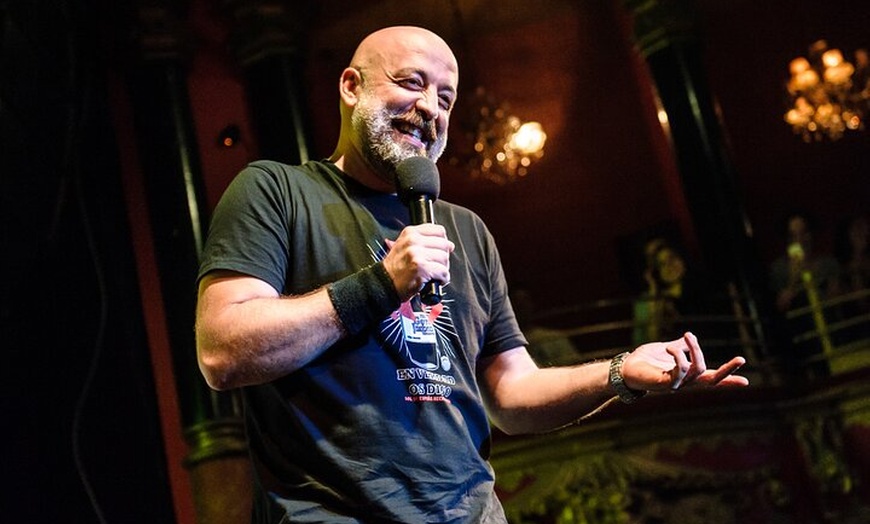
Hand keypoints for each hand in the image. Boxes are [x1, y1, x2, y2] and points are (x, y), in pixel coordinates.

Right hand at [383, 224, 454, 300]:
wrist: (384, 283)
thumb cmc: (396, 268)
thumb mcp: (406, 246)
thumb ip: (425, 241)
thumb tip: (450, 244)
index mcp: (410, 233)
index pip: (439, 230)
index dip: (442, 242)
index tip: (438, 250)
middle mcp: (413, 241)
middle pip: (444, 244)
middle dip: (443, 258)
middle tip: (434, 265)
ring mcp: (416, 254)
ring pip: (444, 258)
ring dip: (442, 269)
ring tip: (432, 274)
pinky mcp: (421, 268)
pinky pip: (443, 272)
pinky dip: (442, 279)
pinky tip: (434, 280)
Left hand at [622, 332, 748, 391]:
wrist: (623, 369)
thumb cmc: (643, 361)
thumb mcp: (665, 350)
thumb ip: (679, 346)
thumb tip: (689, 338)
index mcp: (686, 375)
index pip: (711, 378)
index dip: (728, 379)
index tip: (747, 381)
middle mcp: (684, 383)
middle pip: (711, 380)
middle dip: (727, 371)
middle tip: (741, 359)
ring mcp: (675, 385)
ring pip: (697, 369)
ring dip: (694, 349)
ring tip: (688, 336)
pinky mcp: (664, 383)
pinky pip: (680, 370)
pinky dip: (679, 355)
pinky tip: (671, 348)